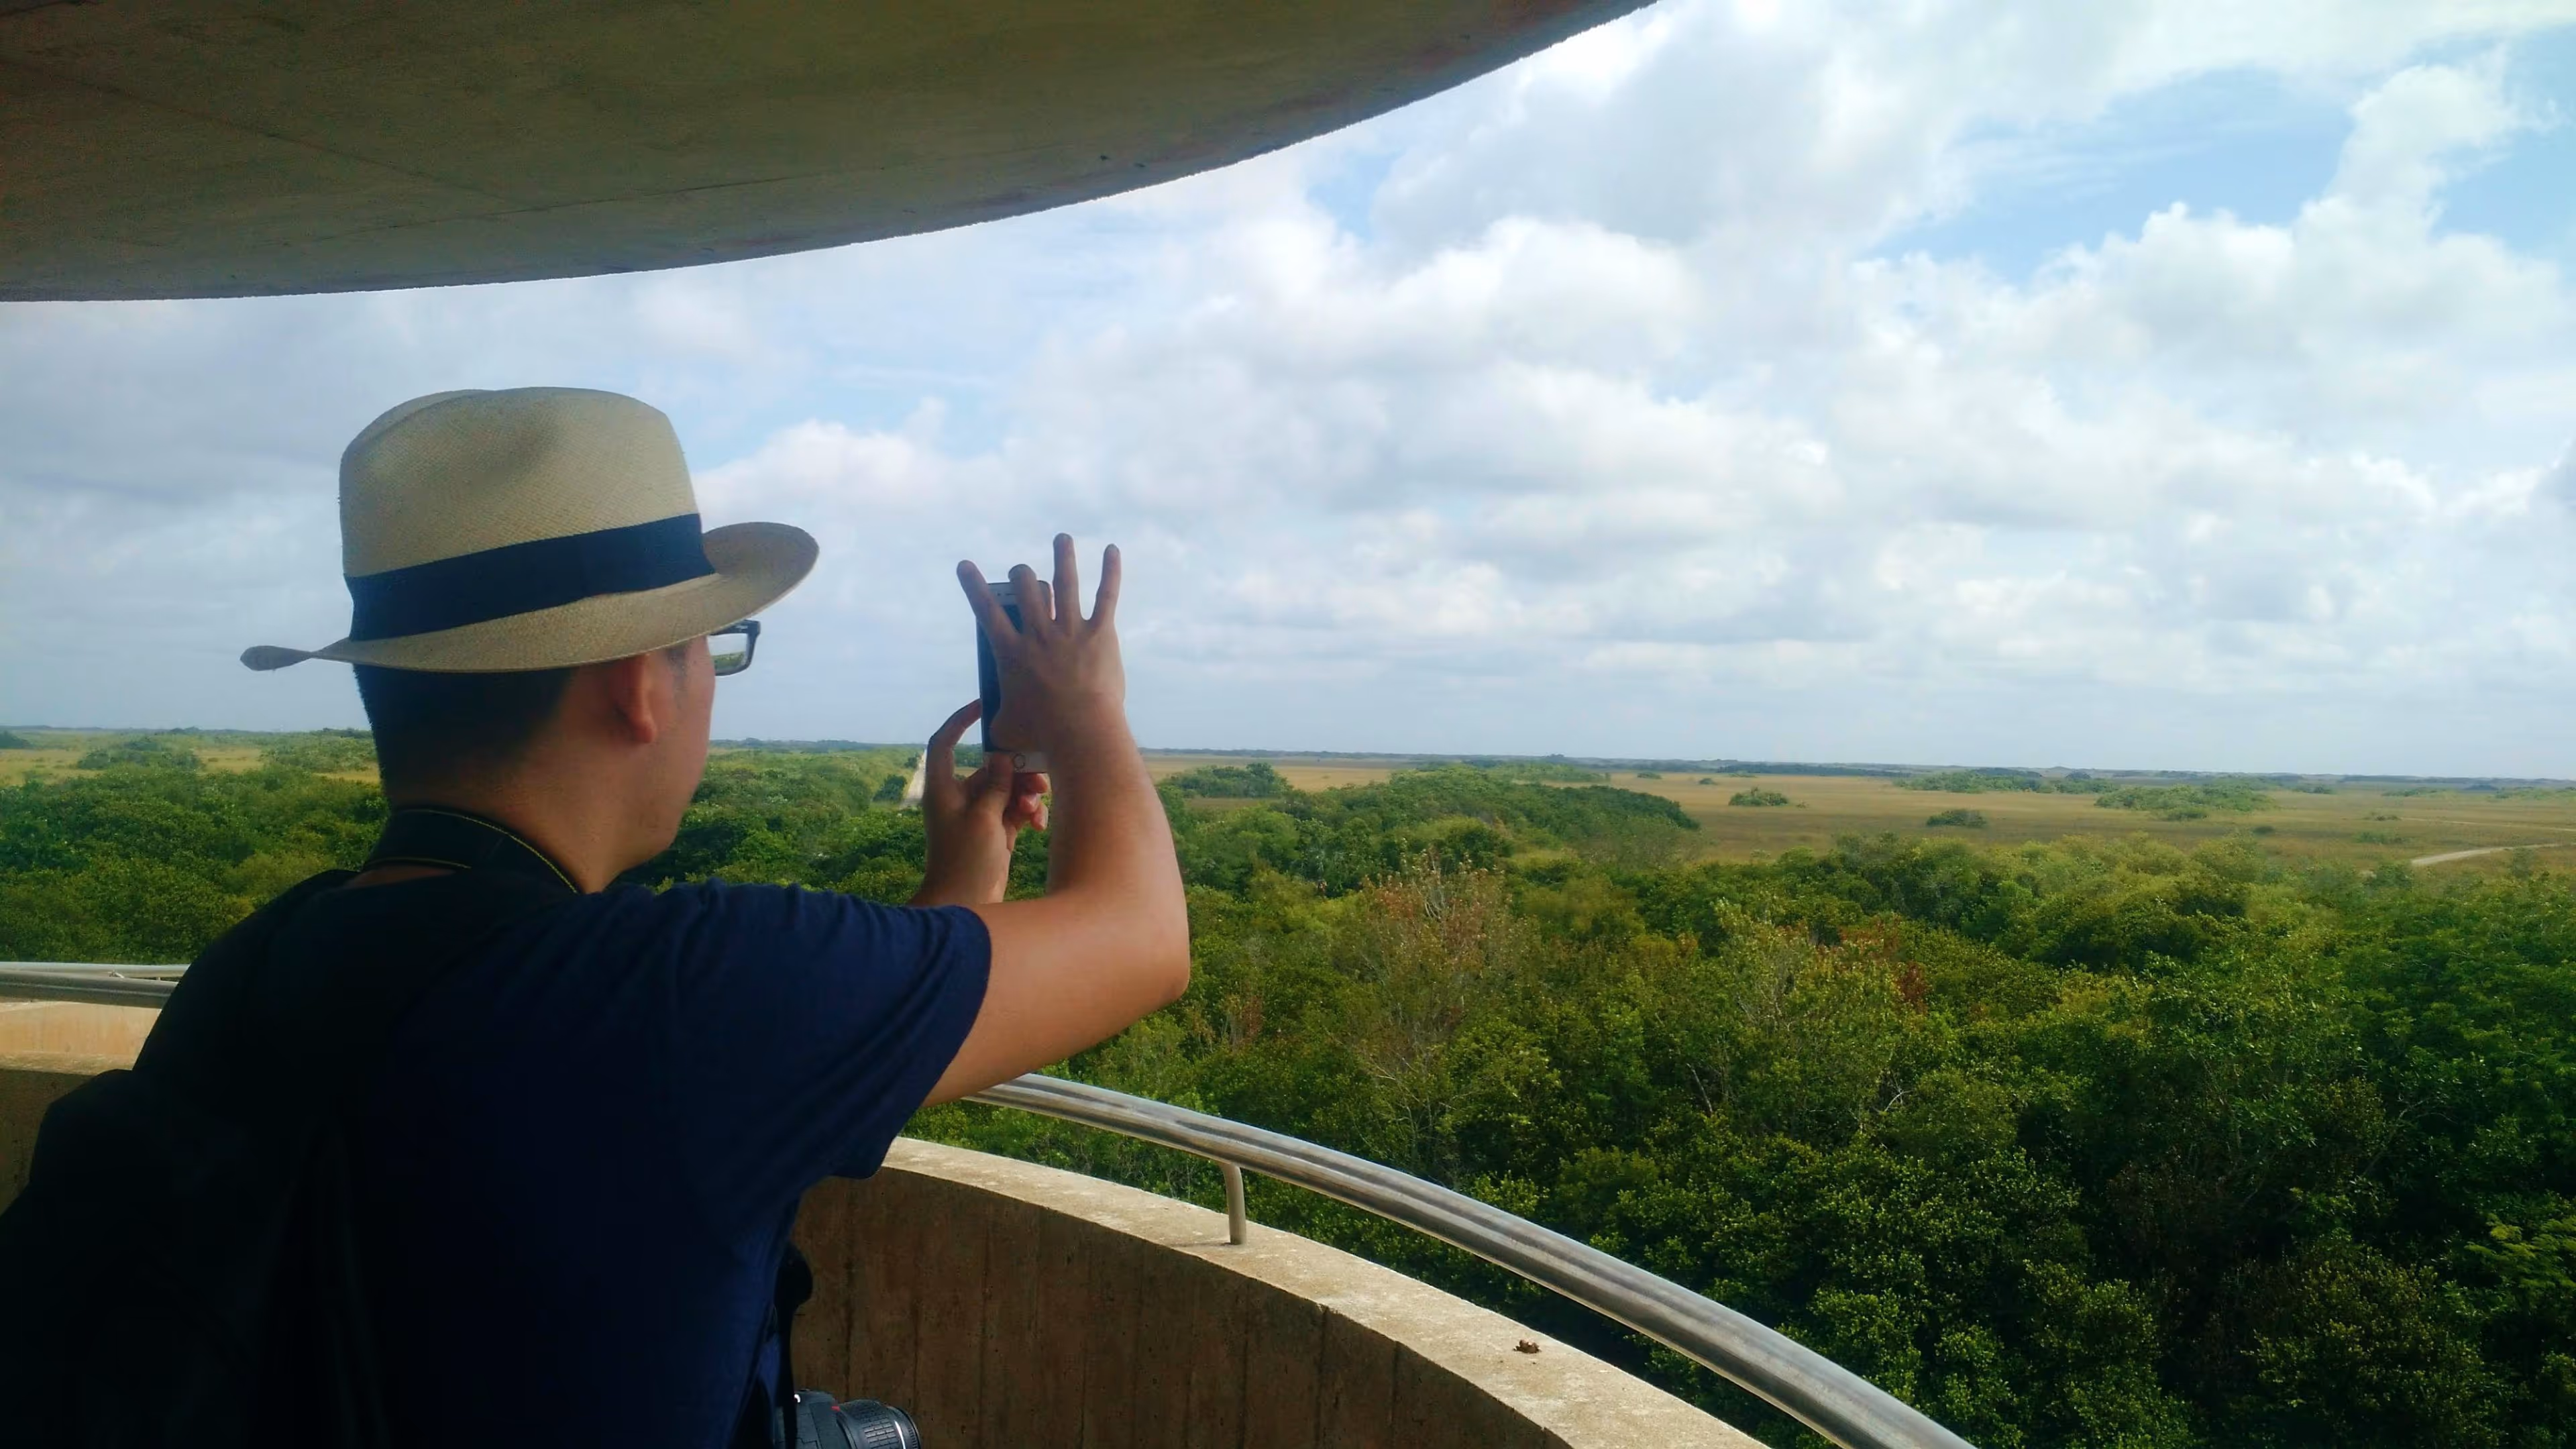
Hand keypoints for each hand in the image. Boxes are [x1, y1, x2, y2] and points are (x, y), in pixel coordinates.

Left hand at [912, 698, 1047, 907]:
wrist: (963, 904)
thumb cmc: (964, 861)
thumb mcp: (983, 819)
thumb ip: (995, 785)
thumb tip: (1000, 756)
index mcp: (944, 789)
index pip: (944, 742)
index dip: (960, 721)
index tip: (984, 707)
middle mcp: (959, 798)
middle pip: (990, 768)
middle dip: (1016, 772)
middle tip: (1040, 780)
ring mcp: (978, 815)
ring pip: (1007, 789)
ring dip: (1026, 795)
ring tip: (1037, 810)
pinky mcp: (994, 831)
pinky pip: (1014, 810)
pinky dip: (1027, 813)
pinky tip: (1039, 824)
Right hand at [957, 535, 1124, 758]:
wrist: (1079, 730)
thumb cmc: (1041, 733)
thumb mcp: (1006, 727)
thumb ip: (997, 720)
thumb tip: (992, 729)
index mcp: (1011, 651)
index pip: (986, 611)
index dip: (974, 585)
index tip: (966, 566)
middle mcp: (1038, 633)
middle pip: (1026, 587)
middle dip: (1022, 575)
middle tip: (1023, 575)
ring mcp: (1070, 629)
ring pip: (1064, 582)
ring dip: (1062, 556)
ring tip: (1061, 539)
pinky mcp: (1100, 633)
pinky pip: (1106, 596)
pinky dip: (1110, 572)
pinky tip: (1111, 550)